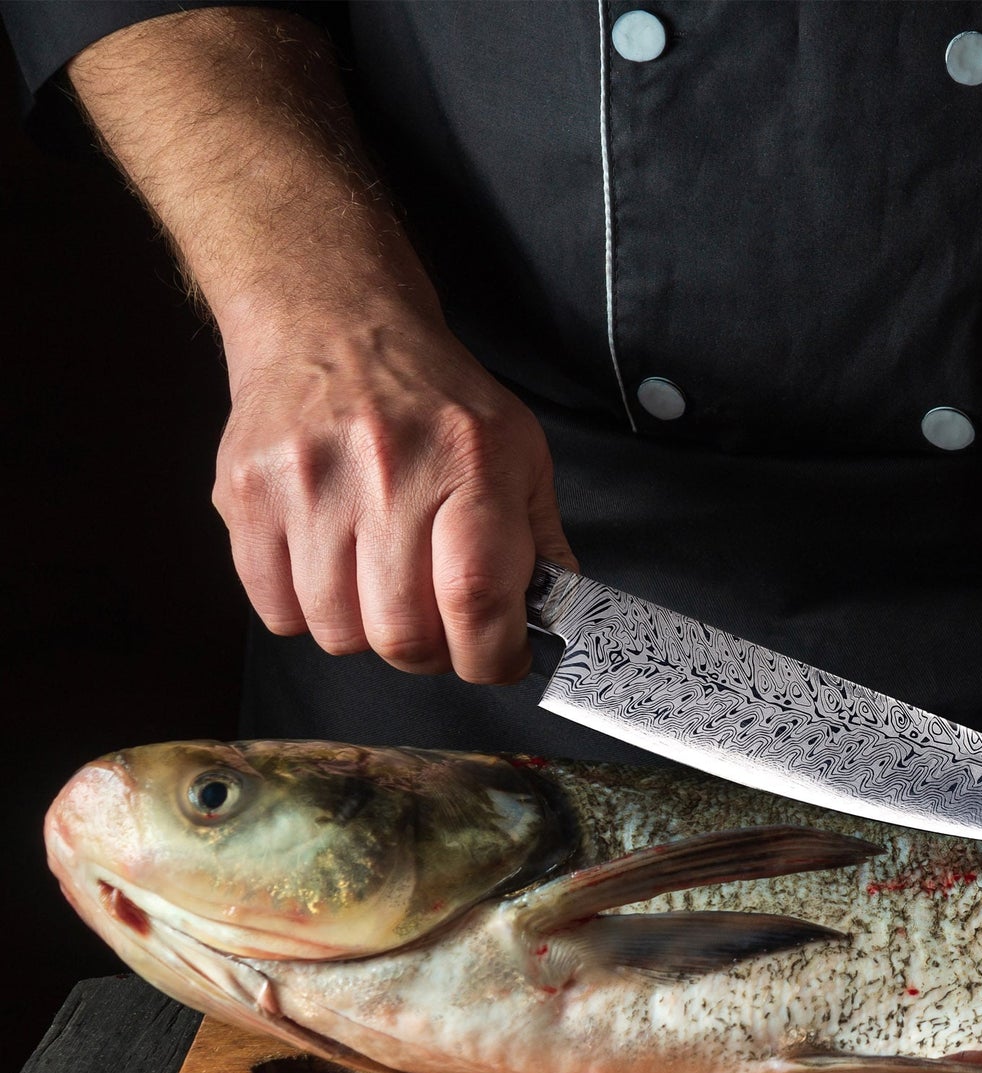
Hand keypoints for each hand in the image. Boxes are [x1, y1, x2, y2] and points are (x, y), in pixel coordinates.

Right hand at [214, 306, 576, 682]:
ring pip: (337, 632)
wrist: (331, 322)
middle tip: (437, 630)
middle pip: (403, 633)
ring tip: (380, 588)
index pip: (477, 597)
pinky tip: (331, 571)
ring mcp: (306, 483)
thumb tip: (554, 622)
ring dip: (366, 634)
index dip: (491, 656)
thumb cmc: (435, 400)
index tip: (497, 660)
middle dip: (430, 654)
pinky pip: (277, 611)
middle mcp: (386, 470)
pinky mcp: (245, 495)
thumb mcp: (517, 451)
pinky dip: (309, 614)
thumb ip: (540, 541)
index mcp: (469, 462)